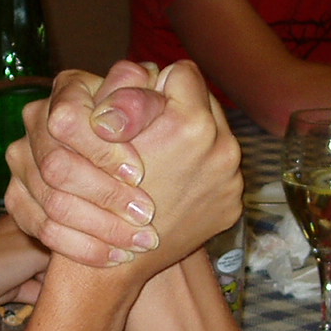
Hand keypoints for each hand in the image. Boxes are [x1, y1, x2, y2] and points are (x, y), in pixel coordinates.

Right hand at [6, 61, 171, 265]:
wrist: (130, 173)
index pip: (67, 119)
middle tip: (146, 215)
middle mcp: (36, 120)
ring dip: (100, 227)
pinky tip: (114, 255)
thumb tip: (112, 124)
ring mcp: (21, 160)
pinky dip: (81, 247)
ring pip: (52, 202)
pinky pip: (41, 228)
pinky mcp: (17, 197)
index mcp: (68, 90)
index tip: (139, 173)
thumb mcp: (156, 109)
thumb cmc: (148, 132)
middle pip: (56, 166)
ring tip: (140, 240)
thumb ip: (142, 102)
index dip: (102, 150)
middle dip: (106, 195)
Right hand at [105, 62, 242, 283]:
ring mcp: (231, 180)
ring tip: (164, 162)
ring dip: (192, 143)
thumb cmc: (99, 193)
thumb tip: (150, 70)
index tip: (144, 105)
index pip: (183, 73)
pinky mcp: (232, 205)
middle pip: (204, 104)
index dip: (158, 86)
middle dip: (179, 113)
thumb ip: (130, 92)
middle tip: (153, 132)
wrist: (117, 259)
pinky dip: (199, 174)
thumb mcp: (105, 132)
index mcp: (190, 124)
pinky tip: (174, 188)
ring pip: (215, 137)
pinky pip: (219, 171)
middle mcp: (221, 149)